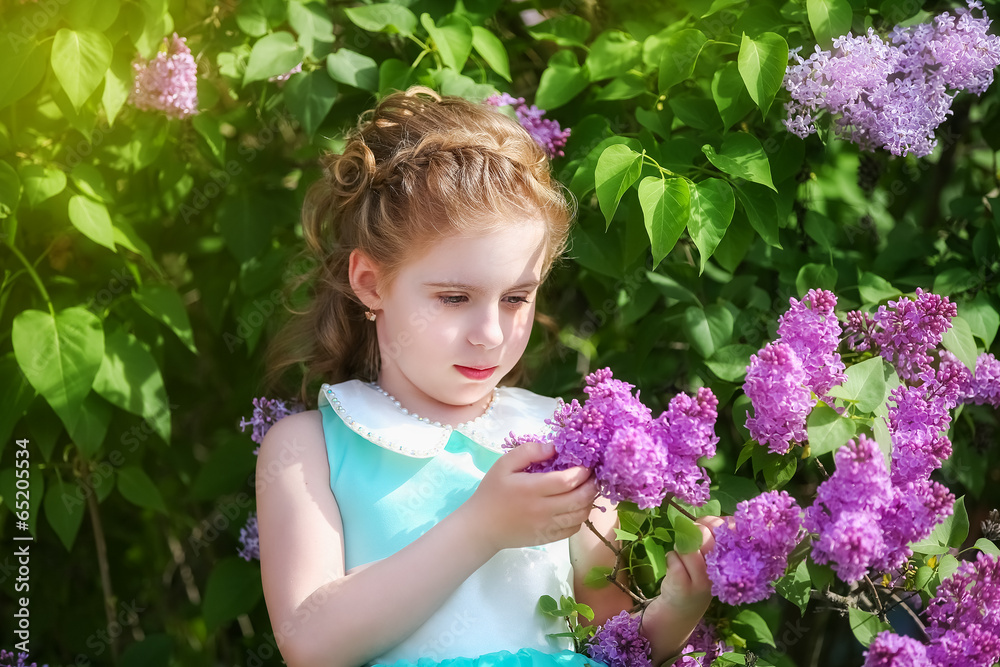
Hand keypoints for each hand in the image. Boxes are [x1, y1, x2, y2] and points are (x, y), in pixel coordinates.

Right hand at [460, 440, 598, 551]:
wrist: (481, 527)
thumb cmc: (492, 492)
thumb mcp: (504, 465)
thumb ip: (529, 452)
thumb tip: (554, 448)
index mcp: (532, 489)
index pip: (567, 481)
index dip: (582, 472)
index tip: (586, 464)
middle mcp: (543, 510)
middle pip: (579, 499)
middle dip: (592, 486)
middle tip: (592, 476)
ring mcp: (547, 526)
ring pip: (580, 516)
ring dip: (589, 502)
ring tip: (586, 490)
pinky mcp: (548, 538)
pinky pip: (573, 530)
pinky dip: (580, 518)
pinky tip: (575, 508)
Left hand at [654, 515, 724, 617]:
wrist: (683, 608)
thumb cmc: (698, 574)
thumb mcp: (711, 555)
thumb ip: (713, 533)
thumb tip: (710, 519)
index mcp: (730, 559)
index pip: (726, 529)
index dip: (712, 522)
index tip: (705, 526)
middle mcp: (720, 571)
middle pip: (703, 534)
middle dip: (693, 532)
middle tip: (691, 542)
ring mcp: (702, 581)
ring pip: (686, 546)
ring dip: (680, 547)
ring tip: (683, 557)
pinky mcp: (683, 587)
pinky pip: (672, 558)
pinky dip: (671, 558)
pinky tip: (676, 567)